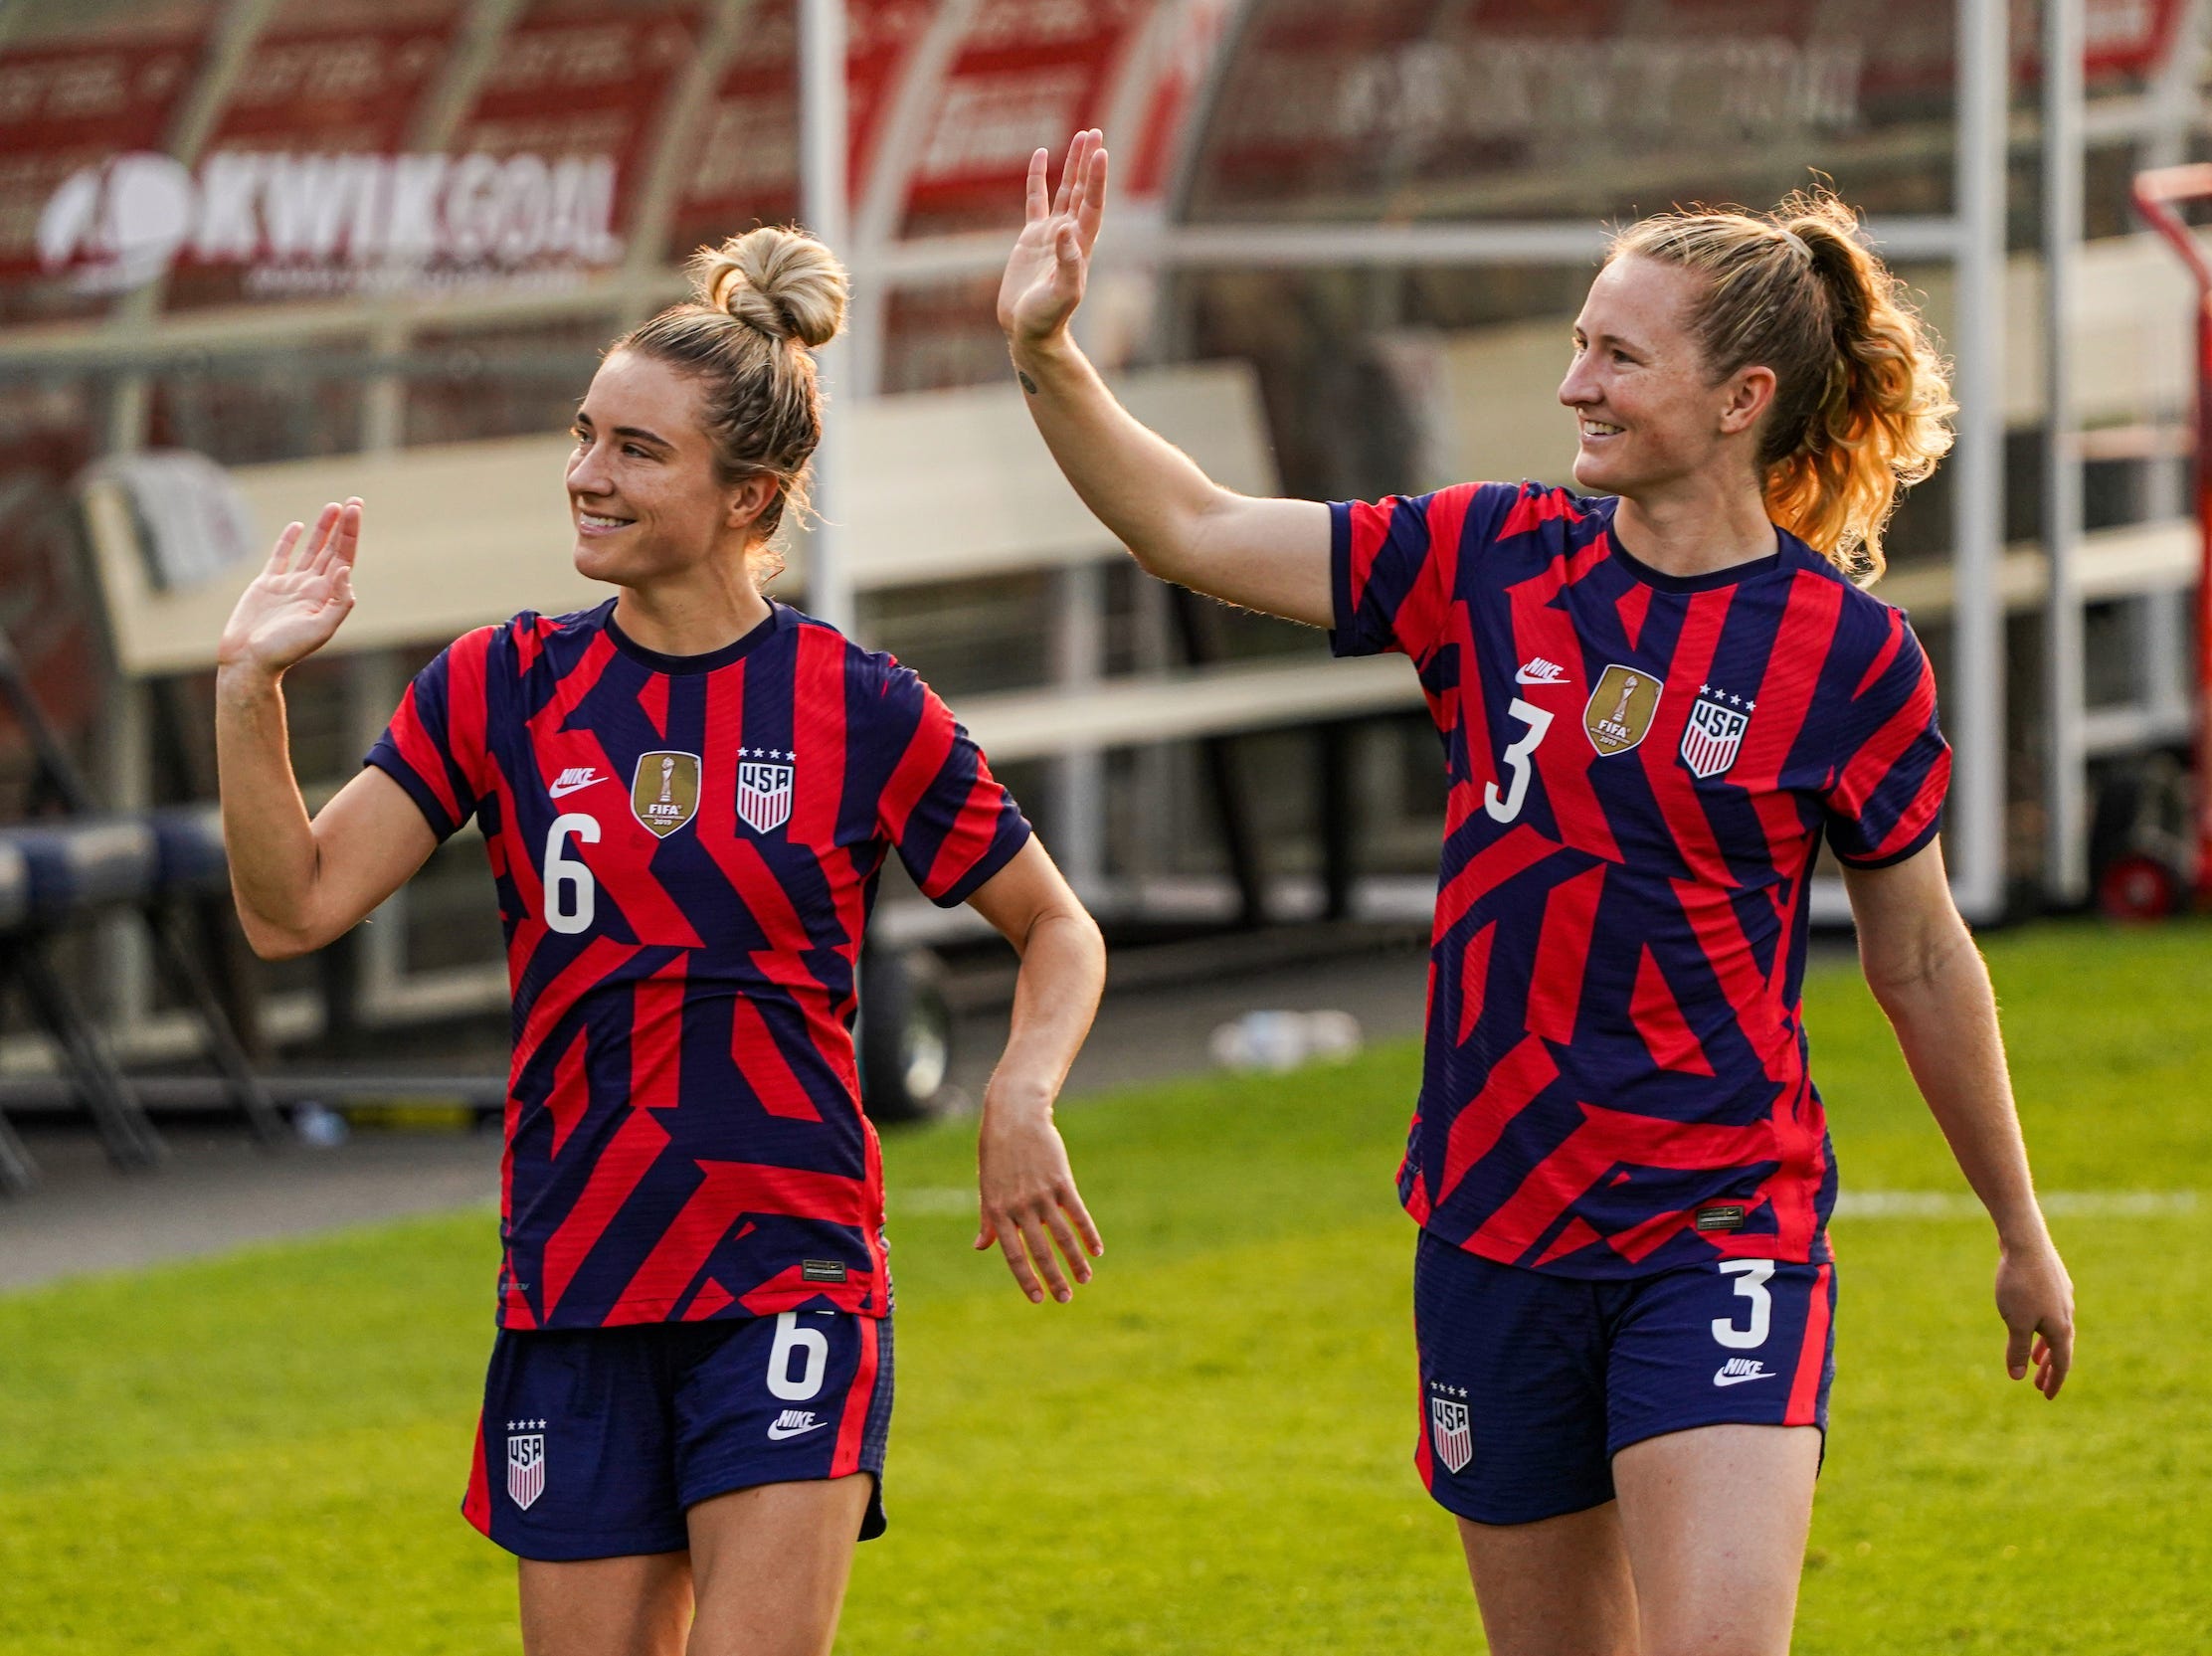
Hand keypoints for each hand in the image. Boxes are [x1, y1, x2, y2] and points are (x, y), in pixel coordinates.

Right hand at [216, 499, 360, 676]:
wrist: (250, 660)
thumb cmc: (285, 649)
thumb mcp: (320, 629)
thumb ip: (338, 602)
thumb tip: (346, 570)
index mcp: (327, 596)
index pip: (344, 557)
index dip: (351, 533)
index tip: (355, 509)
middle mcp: (312, 588)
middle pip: (333, 550)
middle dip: (344, 526)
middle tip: (354, 501)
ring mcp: (290, 585)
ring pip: (311, 550)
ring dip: (323, 529)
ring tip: (333, 507)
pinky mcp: (267, 585)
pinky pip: (281, 557)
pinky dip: (289, 541)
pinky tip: (298, 527)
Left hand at [975, 1087, 1101, 1303]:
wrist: (1015, 1117)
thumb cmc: (997, 1153)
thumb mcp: (987, 1187)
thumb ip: (987, 1220)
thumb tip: (981, 1246)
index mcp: (997, 1211)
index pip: (1013, 1255)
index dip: (1026, 1279)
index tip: (1038, 1299)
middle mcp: (1019, 1206)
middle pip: (1039, 1250)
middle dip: (1053, 1278)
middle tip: (1065, 1299)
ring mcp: (1041, 1194)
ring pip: (1061, 1236)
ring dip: (1075, 1261)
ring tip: (1084, 1279)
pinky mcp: (1061, 1181)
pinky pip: (1076, 1213)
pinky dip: (1088, 1233)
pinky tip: (1096, 1250)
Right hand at [997, 130, 1107, 351]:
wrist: (1028, 332)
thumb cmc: (1047, 319)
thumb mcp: (1060, 293)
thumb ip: (1067, 263)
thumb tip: (1066, 230)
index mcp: (1081, 246)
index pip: (1092, 205)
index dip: (1096, 179)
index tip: (1101, 152)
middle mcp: (1070, 235)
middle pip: (1083, 190)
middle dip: (1089, 163)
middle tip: (1094, 133)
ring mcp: (1051, 235)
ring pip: (1064, 190)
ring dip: (1073, 165)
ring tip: (1080, 136)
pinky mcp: (1032, 239)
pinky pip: (1036, 200)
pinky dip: (1038, 178)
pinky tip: (1040, 156)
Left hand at [1995, 1236, 2073, 1397]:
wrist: (2025, 1241)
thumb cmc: (2019, 1284)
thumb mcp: (2015, 1322)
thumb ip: (2016, 1349)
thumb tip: (2017, 1376)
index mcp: (2061, 1328)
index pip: (2062, 1363)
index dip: (2055, 1382)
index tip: (2047, 1397)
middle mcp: (2066, 1314)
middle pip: (2060, 1349)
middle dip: (2050, 1369)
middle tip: (2039, 1386)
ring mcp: (2061, 1297)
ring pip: (2055, 1330)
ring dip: (2045, 1348)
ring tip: (2034, 1361)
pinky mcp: (2052, 1282)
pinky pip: (2049, 1313)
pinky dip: (2041, 1327)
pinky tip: (2030, 1323)